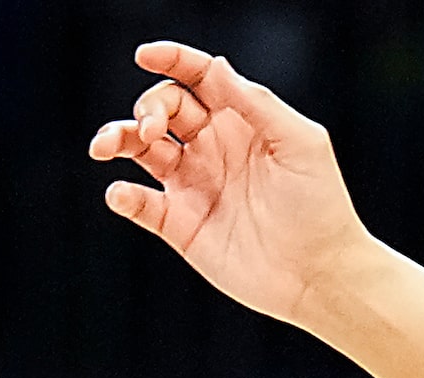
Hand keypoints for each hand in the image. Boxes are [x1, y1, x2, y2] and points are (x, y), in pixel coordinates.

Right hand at [87, 41, 373, 325]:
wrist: (319, 275)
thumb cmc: (321, 205)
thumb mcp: (298, 143)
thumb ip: (256, 104)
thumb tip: (216, 67)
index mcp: (240, 120)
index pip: (198, 78)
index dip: (171, 61)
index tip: (145, 55)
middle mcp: (212, 147)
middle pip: (163, 109)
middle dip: (148, 109)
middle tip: (152, 129)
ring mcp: (193, 186)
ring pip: (140, 150)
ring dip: (117, 139)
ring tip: (103, 147)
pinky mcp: (181, 226)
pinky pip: (141, 204)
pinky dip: (123, 196)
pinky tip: (120, 194)